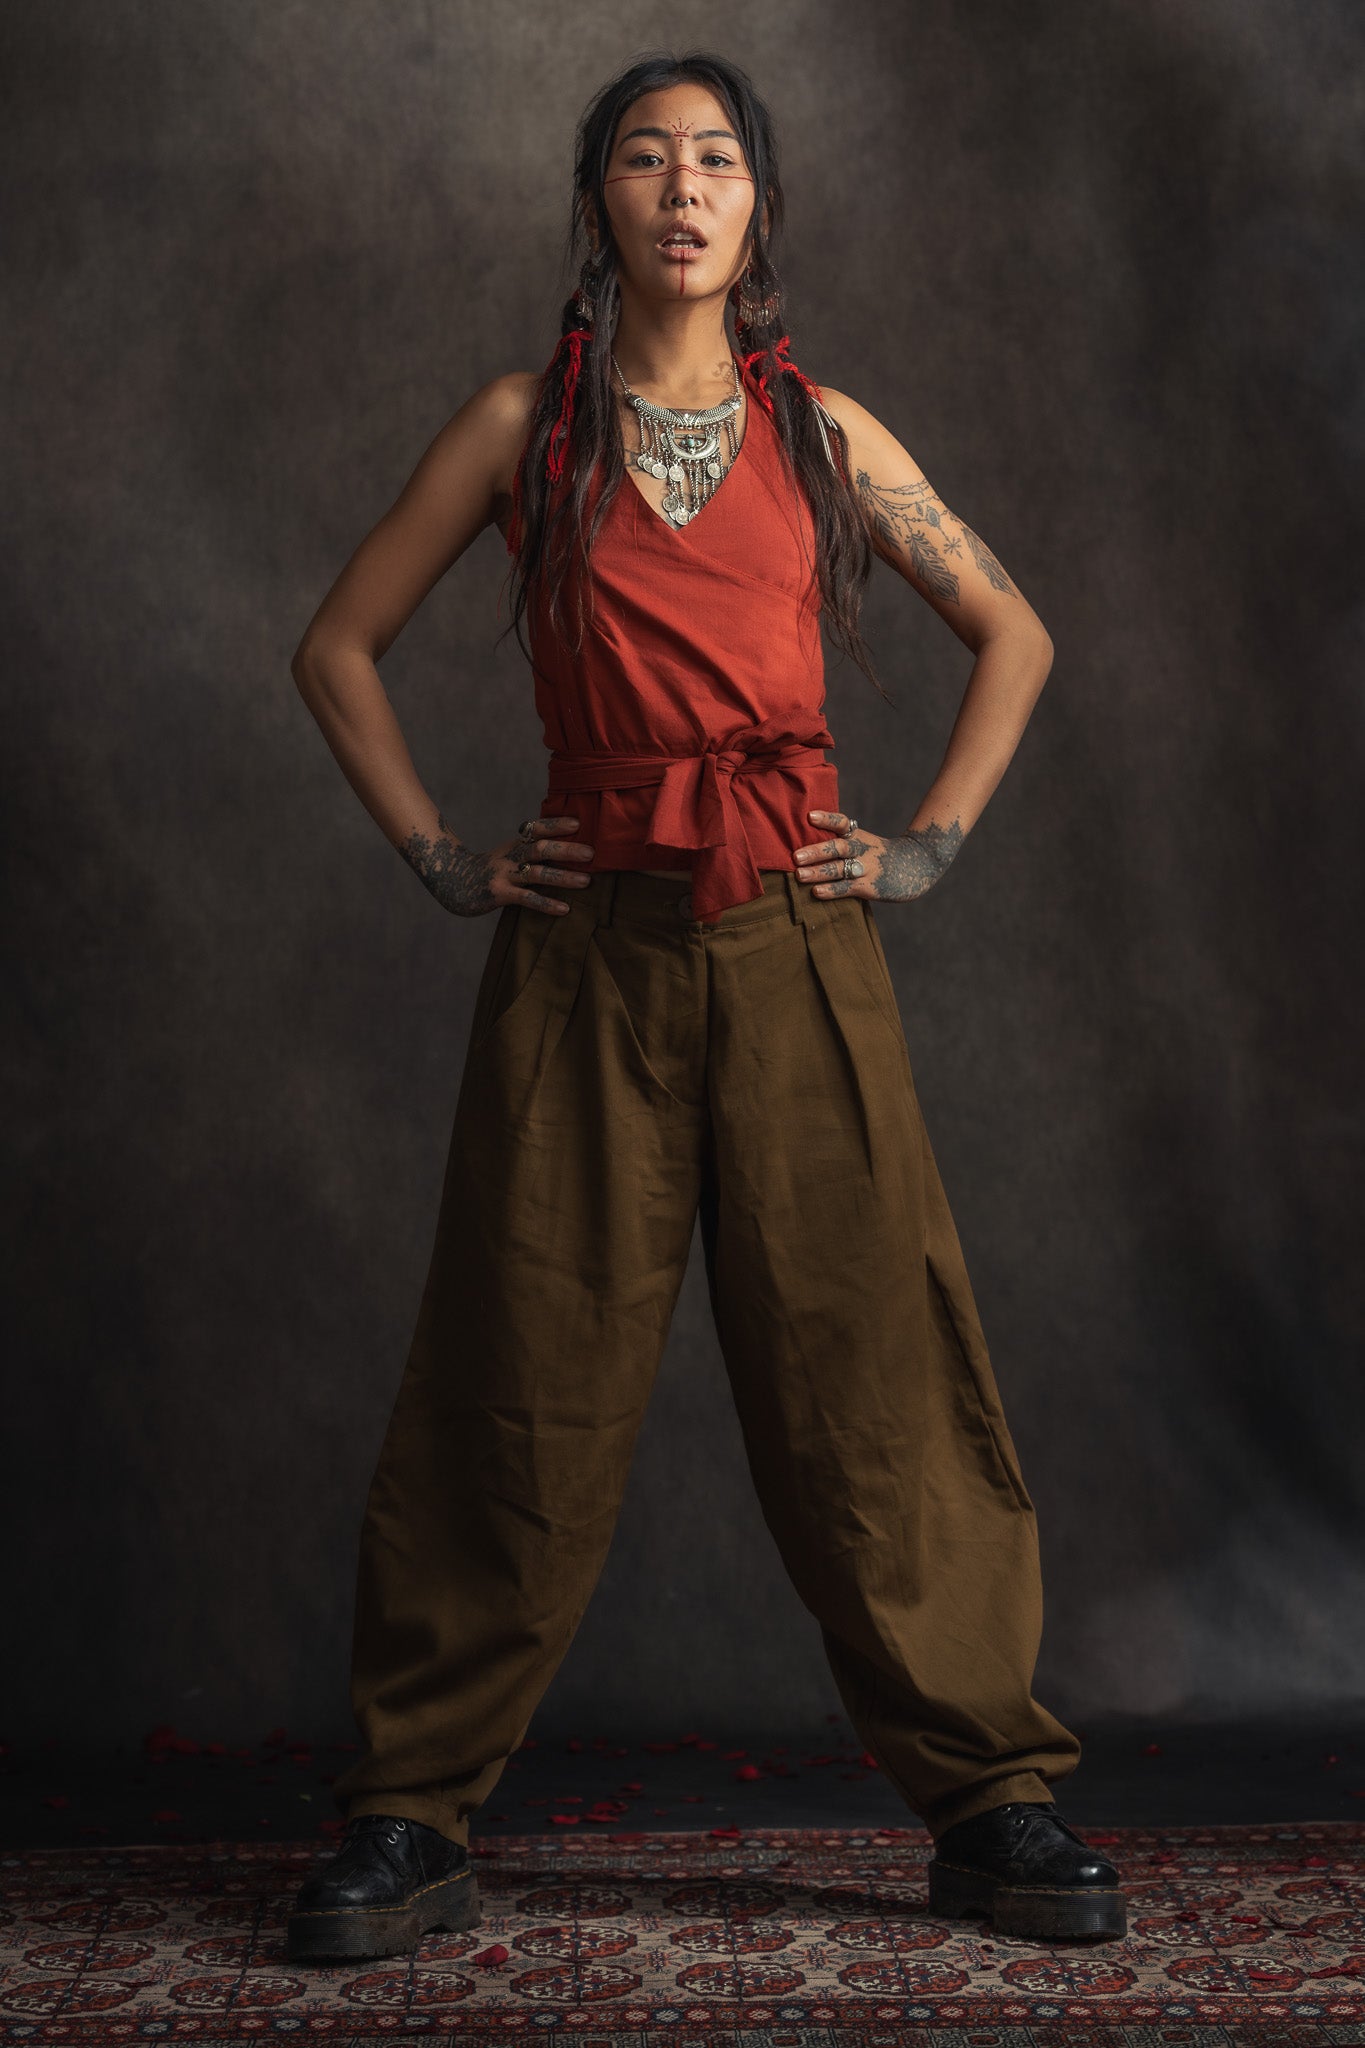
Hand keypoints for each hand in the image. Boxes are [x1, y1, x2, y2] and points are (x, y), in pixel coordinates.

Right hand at [401, 813, 594, 916]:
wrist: (452, 885)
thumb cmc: (488, 871)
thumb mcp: (507, 855)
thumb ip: (529, 851)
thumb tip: (564, 847)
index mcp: (514, 845)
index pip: (536, 829)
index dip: (556, 824)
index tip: (578, 822)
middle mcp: (510, 857)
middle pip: (540, 849)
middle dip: (566, 849)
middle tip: (591, 853)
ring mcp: (504, 875)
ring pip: (537, 874)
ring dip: (563, 877)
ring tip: (587, 881)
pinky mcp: (500, 894)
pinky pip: (527, 899)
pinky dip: (547, 904)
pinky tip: (564, 909)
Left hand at [794, 809, 963, 901]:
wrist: (918, 865)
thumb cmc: (880, 854)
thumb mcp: (864, 841)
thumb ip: (841, 841)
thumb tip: (806, 843)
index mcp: (859, 836)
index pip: (842, 824)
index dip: (827, 819)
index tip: (809, 816)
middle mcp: (862, 850)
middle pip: (838, 848)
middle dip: (816, 851)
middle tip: (796, 856)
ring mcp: (866, 869)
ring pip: (840, 869)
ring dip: (819, 872)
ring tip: (799, 875)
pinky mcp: (869, 887)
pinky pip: (848, 888)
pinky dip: (832, 890)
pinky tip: (817, 892)